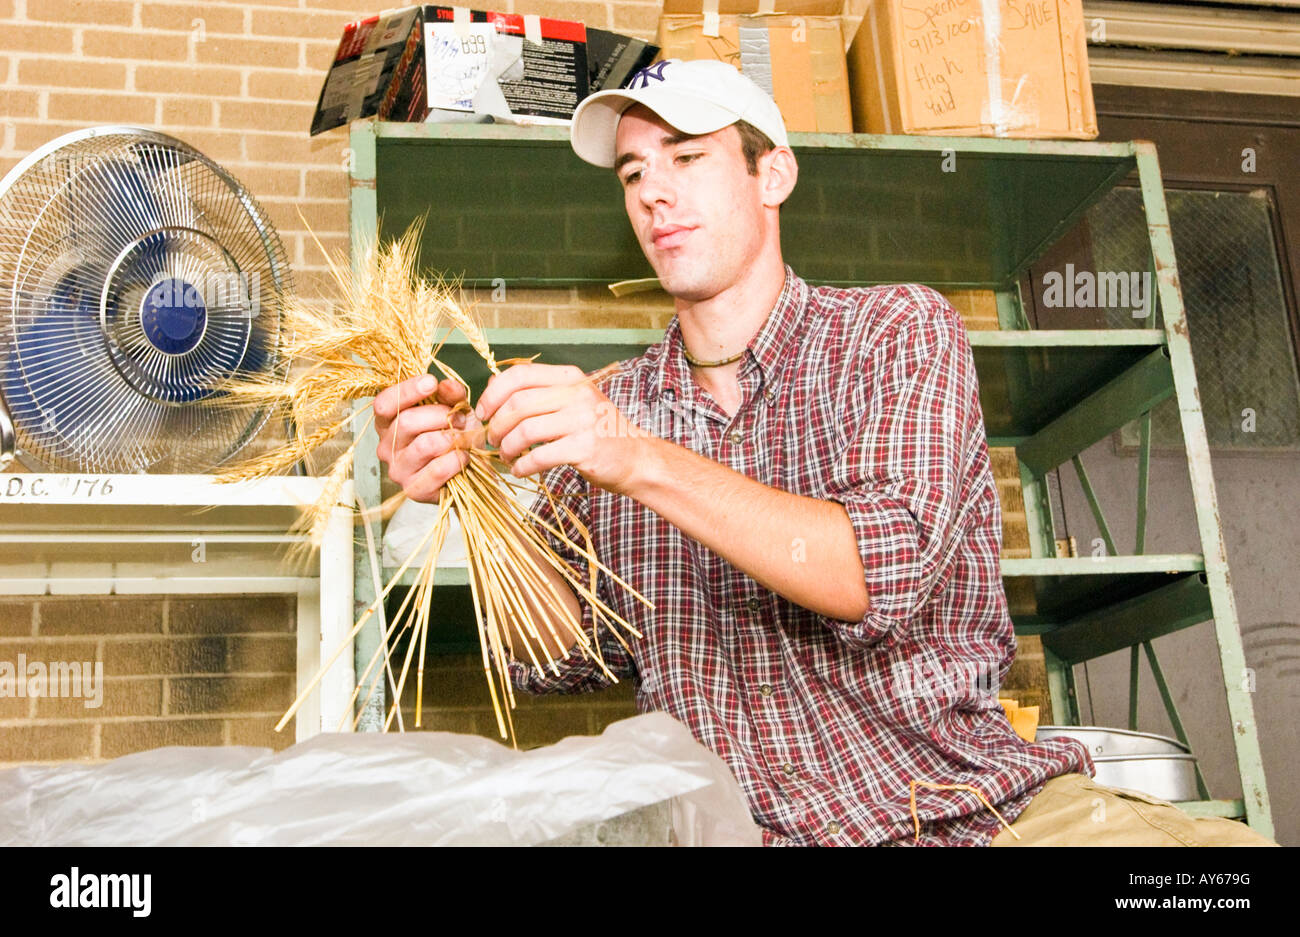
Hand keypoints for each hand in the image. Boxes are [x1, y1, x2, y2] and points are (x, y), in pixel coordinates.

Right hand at [373, 373, 483, 502]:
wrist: (471, 472)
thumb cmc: (456, 436)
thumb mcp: (455, 409)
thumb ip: (450, 395)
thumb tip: (446, 385)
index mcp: (388, 423)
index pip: (384, 403)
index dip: (407, 391)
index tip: (431, 383)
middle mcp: (386, 447)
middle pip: (406, 422)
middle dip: (440, 416)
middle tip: (460, 419)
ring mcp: (398, 470)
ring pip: (424, 445)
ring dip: (452, 438)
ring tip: (464, 438)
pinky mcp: (414, 490)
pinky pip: (438, 469)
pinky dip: (457, 459)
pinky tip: (464, 457)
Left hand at [475, 363, 651, 494]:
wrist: (635, 458)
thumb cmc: (598, 431)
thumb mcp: (572, 401)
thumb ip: (539, 393)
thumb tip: (492, 388)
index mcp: (570, 377)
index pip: (519, 375)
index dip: (493, 393)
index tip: (482, 412)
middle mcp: (576, 394)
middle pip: (517, 404)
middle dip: (495, 425)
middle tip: (491, 440)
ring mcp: (582, 420)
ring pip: (524, 431)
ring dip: (506, 447)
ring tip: (506, 456)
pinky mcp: (584, 448)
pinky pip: (539, 456)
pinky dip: (522, 465)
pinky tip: (520, 470)